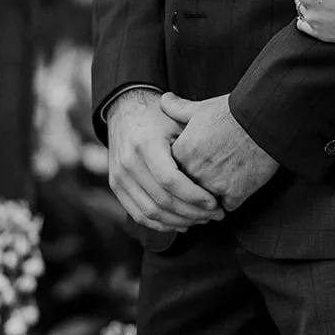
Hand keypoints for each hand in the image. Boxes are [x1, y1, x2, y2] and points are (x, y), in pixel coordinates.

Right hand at [106, 88, 222, 231]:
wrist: (124, 109)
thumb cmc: (158, 115)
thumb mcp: (177, 121)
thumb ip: (193, 145)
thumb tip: (219, 172)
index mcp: (145, 145)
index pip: (171, 181)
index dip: (194, 196)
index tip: (215, 203)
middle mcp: (129, 163)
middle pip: (162, 201)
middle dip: (192, 213)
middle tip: (215, 215)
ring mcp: (119, 176)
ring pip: (151, 213)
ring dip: (179, 222)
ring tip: (202, 220)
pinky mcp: (116, 186)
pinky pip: (138, 214)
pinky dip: (161, 224)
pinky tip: (181, 224)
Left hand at [161, 92, 279, 211]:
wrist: (262, 119)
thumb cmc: (231, 112)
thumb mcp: (200, 108)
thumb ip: (178, 108)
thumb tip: (164, 100)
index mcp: (182, 153)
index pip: (169, 173)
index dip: (179, 171)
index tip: (187, 169)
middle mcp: (194, 172)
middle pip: (185, 190)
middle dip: (191, 189)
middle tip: (201, 184)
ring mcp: (214, 185)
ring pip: (204, 203)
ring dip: (208, 200)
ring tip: (216, 193)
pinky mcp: (236, 193)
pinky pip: (227, 206)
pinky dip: (231, 201)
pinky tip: (235, 193)